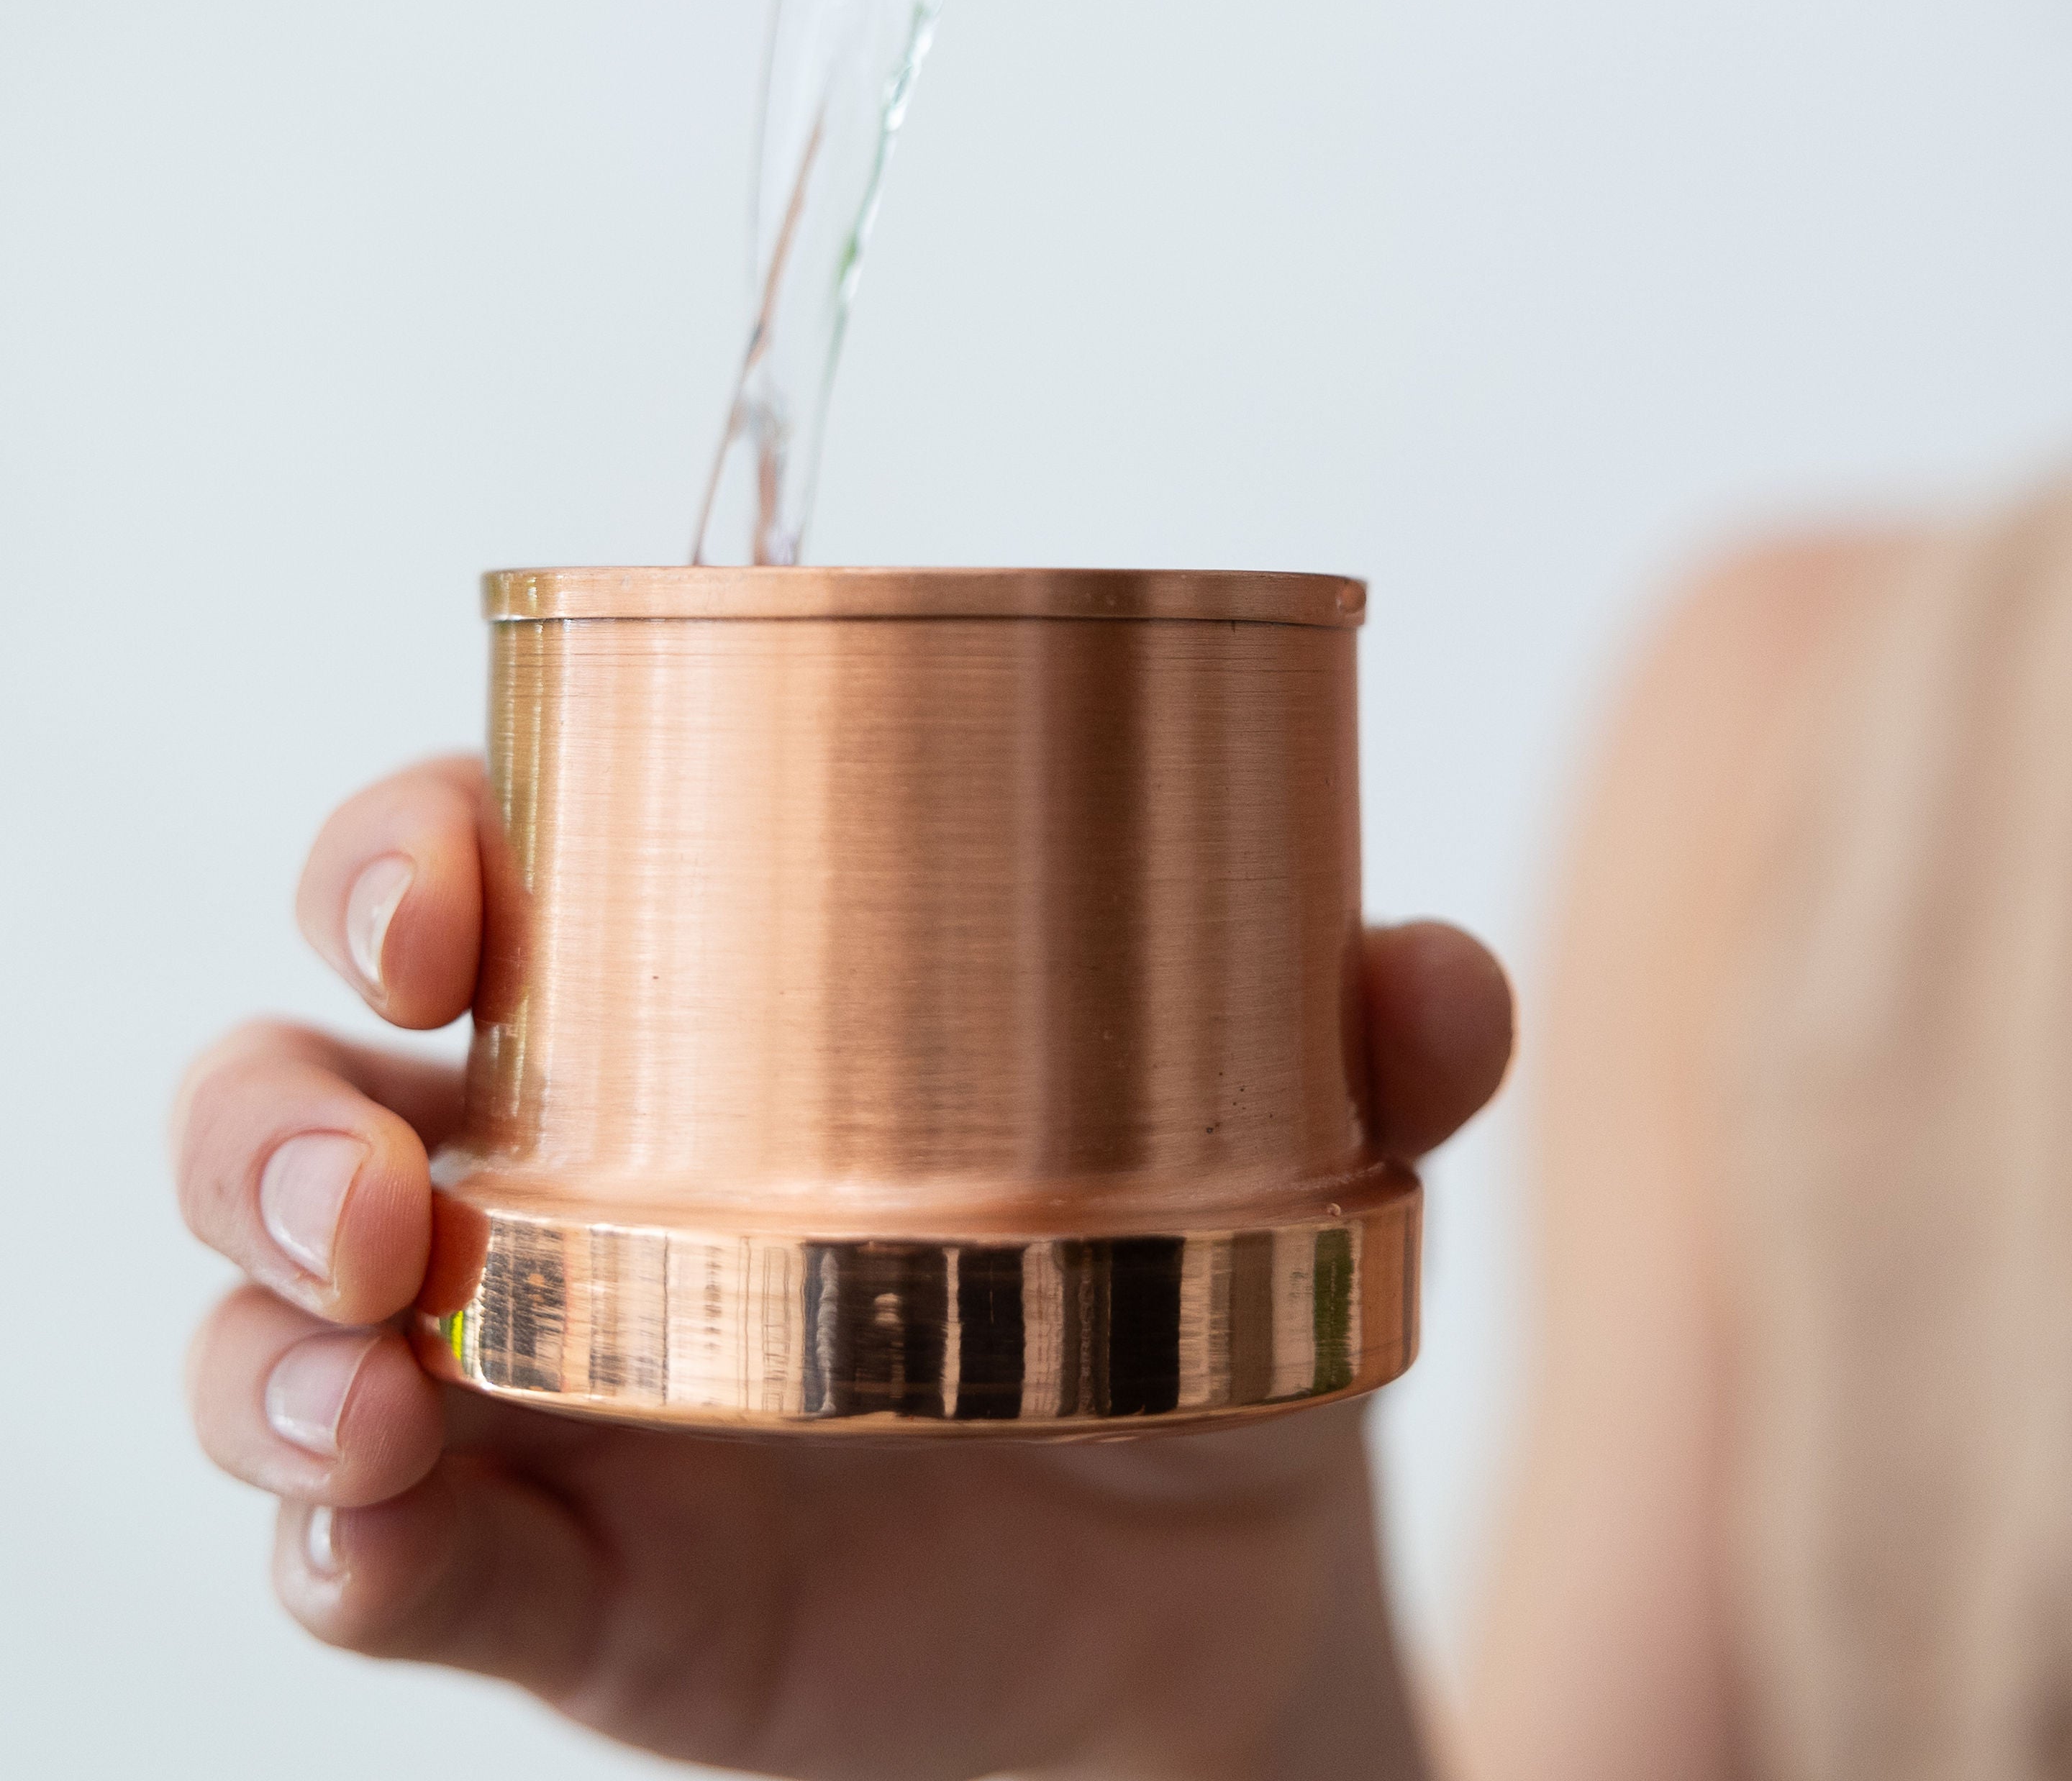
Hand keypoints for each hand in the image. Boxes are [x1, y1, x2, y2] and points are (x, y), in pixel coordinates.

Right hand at [174, 757, 1512, 1779]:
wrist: (1206, 1601)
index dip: (400, 846)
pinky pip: (374, 1556)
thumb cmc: (1195, 1299)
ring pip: (276, 1313)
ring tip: (376, 1362)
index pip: (473, 870)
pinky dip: (335, 1539)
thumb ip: (1377, 1052)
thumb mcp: (1290, 1159)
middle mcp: (565, 1170)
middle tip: (380, 1157)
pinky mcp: (560, 1579)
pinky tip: (374, 1520)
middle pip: (302, 1084)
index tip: (448, 884)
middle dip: (272, 1102)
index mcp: (690, 1010)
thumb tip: (1435, 976)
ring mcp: (538, 1378)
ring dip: (260, 1323)